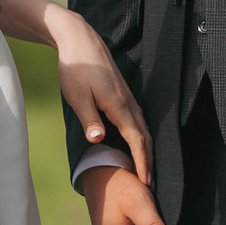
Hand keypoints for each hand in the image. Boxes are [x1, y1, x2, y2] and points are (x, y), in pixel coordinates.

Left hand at [47, 7, 152, 184]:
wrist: (80, 40)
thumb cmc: (76, 68)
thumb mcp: (77, 96)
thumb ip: (89, 119)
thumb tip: (98, 140)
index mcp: (119, 105)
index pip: (136, 140)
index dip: (141, 162)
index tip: (145, 182)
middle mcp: (129, 102)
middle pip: (145, 136)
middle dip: (149, 160)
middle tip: (149, 184)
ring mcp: (128, 97)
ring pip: (143, 127)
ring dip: (146, 149)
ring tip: (145, 168)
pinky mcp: (123, 94)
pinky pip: (138, 120)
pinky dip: (141, 136)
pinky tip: (135, 142)